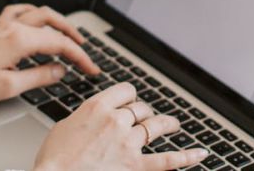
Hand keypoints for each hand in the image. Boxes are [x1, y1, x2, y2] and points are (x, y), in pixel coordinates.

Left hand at [0, 4, 100, 101]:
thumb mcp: (9, 86)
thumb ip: (39, 76)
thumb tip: (60, 71)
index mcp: (21, 40)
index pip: (61, 44)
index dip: (80, 57)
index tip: (91, 69)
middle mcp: (15, 27)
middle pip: (54, 23)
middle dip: (74, 36)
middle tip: (85, 53)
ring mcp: (5, 25)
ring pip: (40, 13)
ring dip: (59, 22)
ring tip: (70, 35)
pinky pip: (21, 11)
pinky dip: (35, 13)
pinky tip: (38, 20)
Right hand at [34, 83, 207, 170]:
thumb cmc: (53, 160)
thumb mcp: (64, 127)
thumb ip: (86, 118)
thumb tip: (95, 120)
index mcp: (96, 106)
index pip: (125, 90)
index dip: (129, 96)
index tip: (130, 101)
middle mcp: (116, 120)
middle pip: (140, 108)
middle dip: (143, 113)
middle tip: (145, 119)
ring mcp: (128, 143)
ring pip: (155, 126)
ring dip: (166, 124)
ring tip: (174, 124)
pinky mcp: (136, 166)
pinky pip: (167, 160)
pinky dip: (187, 157)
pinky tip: (200, 153)